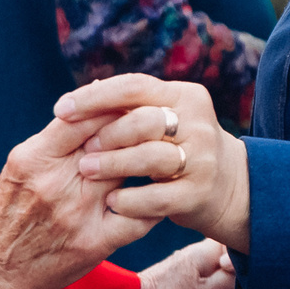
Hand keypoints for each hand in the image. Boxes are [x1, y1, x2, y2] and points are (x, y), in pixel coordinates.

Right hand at [0, 111, 153, 288]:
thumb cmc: (11, 210)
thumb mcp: (23, 165)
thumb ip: (60, 134)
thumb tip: (100, 89)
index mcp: (35, 158)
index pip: (84, 117)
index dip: (114, 106)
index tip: (132, 104)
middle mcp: (55, 182)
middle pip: (111, 140)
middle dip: (139, 128)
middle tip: (160, 123)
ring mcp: (76, 214)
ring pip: (129, 171)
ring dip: (150, 160)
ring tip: (164, 152)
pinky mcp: (94, 243)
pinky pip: (139, 217)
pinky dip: (153, 202)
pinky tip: (159, 194)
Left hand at [63, 77, 252, 253]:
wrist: (228, 188)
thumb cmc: (179, 147)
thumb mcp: (165, 119)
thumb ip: (131, 108)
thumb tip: (82, 95)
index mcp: (185, 96)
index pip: (134, 86)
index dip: (94, 97)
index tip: (61, 109)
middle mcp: (198, 122)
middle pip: (143, 120)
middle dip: (106, 134)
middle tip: (82, 149)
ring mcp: (202, 159)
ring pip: (150, 157)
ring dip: (113, 164)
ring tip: (88, 171)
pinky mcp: (199, 193)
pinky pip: (157, 197)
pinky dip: (131, 199)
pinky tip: (113, 201)